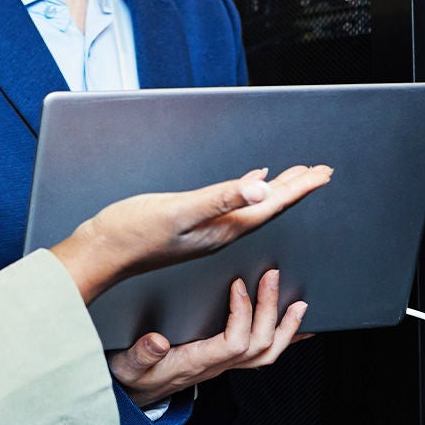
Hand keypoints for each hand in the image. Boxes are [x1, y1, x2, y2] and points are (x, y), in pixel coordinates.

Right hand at [49, 163, 331, 304]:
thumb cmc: (132, 235)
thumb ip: (218, 199)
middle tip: (322, 171)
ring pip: (254, 205)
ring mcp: (207, 229)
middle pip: (269, 207)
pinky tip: (250, 182)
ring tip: (297, 175)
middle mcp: (220, 231)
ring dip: (277, 189)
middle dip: (297, 188)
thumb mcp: (178, 212)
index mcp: (223, 229)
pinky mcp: (192, 223)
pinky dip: (248, 190)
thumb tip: (260, 187)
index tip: (323, 173)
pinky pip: (233, 205)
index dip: (299, 188)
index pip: (271, 206)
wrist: (101, 253)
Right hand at [108, 269, 309, 407]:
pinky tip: (296, 328)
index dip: (242, 314)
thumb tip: (157, 342)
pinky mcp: (224, 359)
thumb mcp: (128, 365)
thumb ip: (141, 354)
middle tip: (272, 277)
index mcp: (195, 363)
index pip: (233, 344)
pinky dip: (283, 340)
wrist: (134, 393)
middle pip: (258, 347)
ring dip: (285, 328)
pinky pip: (261, 354)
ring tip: (298, 303)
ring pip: (265, 354)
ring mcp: (223, 364)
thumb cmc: (132, 376)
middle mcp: (215, 365)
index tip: (238, 285)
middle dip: (270, 312)